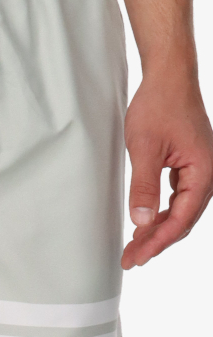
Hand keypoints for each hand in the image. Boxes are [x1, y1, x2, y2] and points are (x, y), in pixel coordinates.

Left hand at [122, 69, 212, 268]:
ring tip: (135, 244)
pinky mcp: (189, 163)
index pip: (181, 219)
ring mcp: (200, 169)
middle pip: (183, 218)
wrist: (168, 78)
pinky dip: (162, 209)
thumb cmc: (159, 106)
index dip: (158, 241)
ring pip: (180, 209)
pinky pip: (178, 195)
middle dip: (156, 240)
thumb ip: (143, 186)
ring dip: (158, 227)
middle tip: (131, 258)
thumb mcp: (144, 148)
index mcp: (204, 172)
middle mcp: (207, 174)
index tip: (138, 257)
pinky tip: (147, 219)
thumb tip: (141, 221)